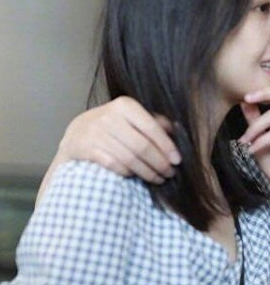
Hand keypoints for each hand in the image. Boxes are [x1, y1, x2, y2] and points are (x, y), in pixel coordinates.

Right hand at [57, 97, 180, 182]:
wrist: (78, 131)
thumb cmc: (114, 124)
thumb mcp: (132, 116)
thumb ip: (153, 121)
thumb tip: (176, 130)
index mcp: (125, 106)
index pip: (152, 128)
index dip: (166, 146)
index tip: (177, 160)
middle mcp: (109, 117)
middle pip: (141, 146)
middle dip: (159, 163)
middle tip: (170, 173)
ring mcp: (95, 133)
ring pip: (129, 158)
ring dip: (147, 172)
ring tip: (158, 178)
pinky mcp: (85, 149)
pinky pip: (113, 165)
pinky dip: (127, 172)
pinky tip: (136, 176)